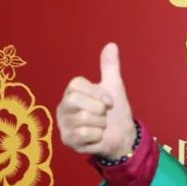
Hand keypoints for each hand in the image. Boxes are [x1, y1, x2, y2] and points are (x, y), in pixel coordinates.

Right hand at [55, 43, 134, 158]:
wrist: (123, 137)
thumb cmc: (115, 111)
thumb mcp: (114, 87)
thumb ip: (110, 67)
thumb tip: (112, 44)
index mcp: (72, 92)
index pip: (76, 84)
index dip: (96, 93)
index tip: (109, 102)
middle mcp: (63, 107)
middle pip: (75, 101)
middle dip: (99, 109)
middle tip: (103, 115)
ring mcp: (63, 125)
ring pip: (83, 119)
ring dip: (100, 124)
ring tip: (100, 126)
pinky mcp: (68, 141)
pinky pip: (84, 135)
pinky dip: (97, 136)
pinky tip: (97, 137)